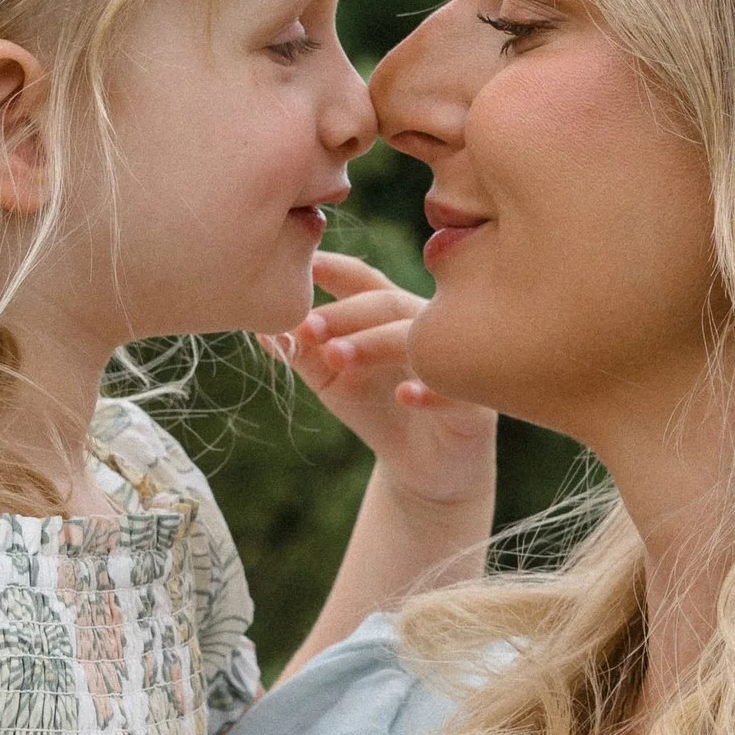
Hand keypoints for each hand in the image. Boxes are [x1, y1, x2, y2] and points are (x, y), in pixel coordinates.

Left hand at [268, 250, 494, 507]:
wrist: (427, 470)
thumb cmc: (380, 412)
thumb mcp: (334, 381)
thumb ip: (304, 354)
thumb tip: (260, 328)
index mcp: (390, 315)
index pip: (363, 280)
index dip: (335, 269)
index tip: (303, 264)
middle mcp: (424, 328)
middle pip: (388, 303)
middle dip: (346, 313)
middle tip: (308, 327)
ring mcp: (452, 362)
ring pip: (419, 340)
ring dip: (376, 344)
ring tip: (337, 357)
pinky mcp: (474, 403)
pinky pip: (455, 390)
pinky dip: (429, 391)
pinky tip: (404, 397)